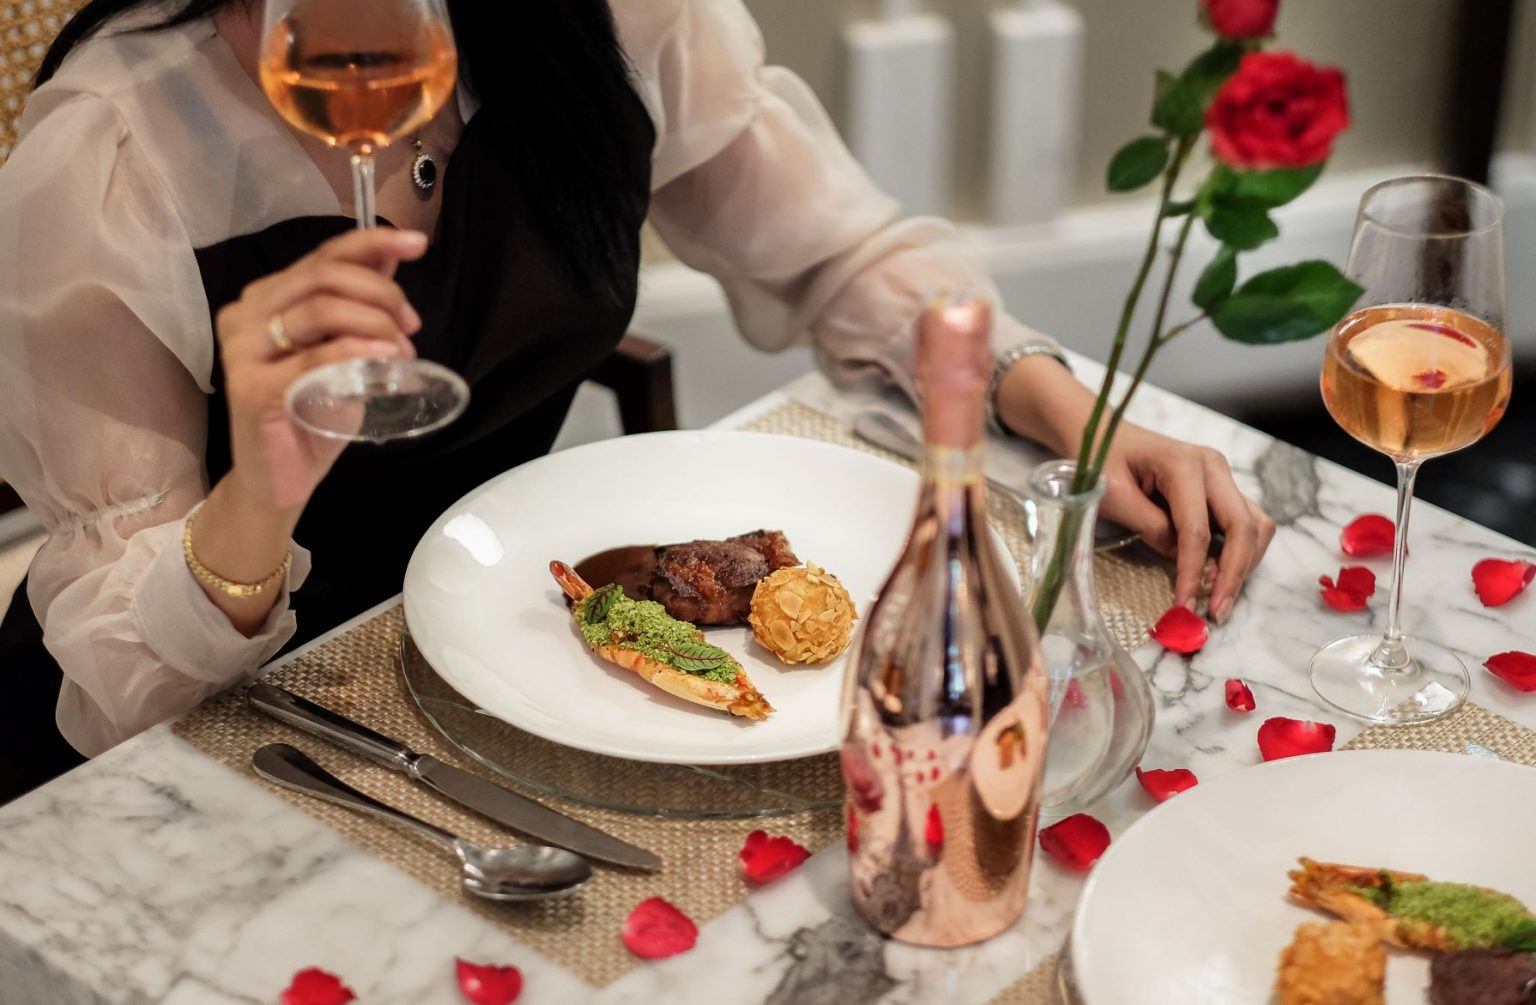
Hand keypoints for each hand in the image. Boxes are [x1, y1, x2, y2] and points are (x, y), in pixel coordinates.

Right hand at [216, 228, 427, 515]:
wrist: (281, 478)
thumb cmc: (312, 414)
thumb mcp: (346, 351)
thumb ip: (360, 306)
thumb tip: (391, 258)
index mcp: (267, 297)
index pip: (323, 256)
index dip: (372, 242)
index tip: (418, 244)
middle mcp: (246, 313)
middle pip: (325, 276)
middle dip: (381, 293)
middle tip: (412, 324)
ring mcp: (242, 349)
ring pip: (321, 310)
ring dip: (376, 324)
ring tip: (404, 352)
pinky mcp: (251, 387)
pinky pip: (314, 358)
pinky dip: (357, 352)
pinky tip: (386, 359)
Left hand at [1097, 422, 1275, 622]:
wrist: (1104, 435)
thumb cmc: (1101, 461)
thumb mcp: (1112, 494)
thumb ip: (1149, 525)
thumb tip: (1180, 556)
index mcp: (1184, 464)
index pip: (1198, 530)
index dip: (1193, 573)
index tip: (1184, 607)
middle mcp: (1213, 468)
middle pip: (1244, 528)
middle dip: (1234, 574)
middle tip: (1216, 612)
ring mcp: (1221, 478)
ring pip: (1255, 527)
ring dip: (1243, 565)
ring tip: (1216, 597)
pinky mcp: (1221, 490)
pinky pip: (1245, 525)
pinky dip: (1238, 553)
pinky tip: (1215, 574)